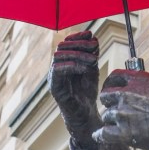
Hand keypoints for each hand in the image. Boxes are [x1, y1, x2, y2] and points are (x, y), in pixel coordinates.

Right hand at [48, 31, 101, 149]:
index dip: (77, 36)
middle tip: (94, 47)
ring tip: (93, 60)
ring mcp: (54, 77)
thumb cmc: (88, 91)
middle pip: (61, 46)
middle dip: (79, 44)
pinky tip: (84, 68)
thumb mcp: (92, 68)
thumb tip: (93, 37)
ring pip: (58, 56)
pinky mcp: (54, 88)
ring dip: (77, 55)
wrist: (86, 114)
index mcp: (64, 61)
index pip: (66, 42)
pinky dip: (71, 66)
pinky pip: (57, 71)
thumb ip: (92, 54)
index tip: (91, 35)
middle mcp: (56, 67)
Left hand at [95, 70, 148, 149]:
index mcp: (138, 78)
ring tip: (122, 127)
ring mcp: (123, 112)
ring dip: (113, 121)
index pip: (114, 77)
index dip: (112, 85)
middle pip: (106, 97)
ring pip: (106, 116)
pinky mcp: (124, 131)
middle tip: (118, 111)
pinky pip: (104, 133)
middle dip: (111, 103)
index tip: (113, 92)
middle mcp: (126, 93)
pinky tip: (105, 136)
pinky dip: (104, 135)